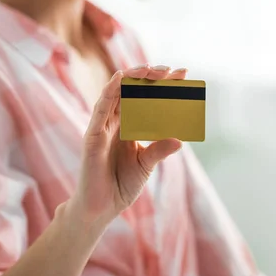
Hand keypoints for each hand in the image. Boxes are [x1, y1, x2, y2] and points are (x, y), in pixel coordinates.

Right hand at [71, 65, 187, 223]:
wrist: (102, 207)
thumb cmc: (121, 184)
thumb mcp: (146, 164)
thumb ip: (160, 150)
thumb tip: (180, 140)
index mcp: (129, 125)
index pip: (146, 97)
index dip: (162, 84)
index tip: (182, 74)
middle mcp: (115, 121)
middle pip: (132, 90)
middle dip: (149, 77)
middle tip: (169, 70)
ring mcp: (102, 126)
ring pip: (116, 93)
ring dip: (132, 78)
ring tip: (149, 69)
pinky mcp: (92, 135)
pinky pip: (100, 109)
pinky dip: (108, 92)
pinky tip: (119, 79)